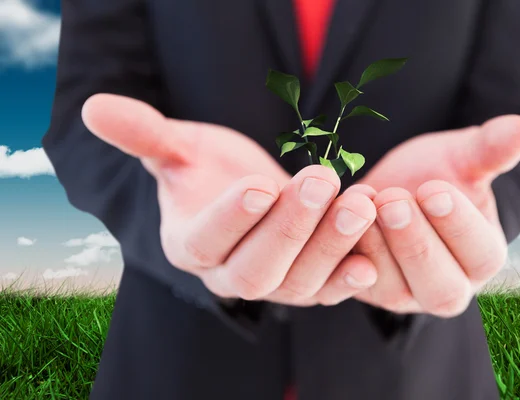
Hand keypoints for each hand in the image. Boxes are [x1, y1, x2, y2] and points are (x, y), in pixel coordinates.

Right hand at [82, 94, 378, 306]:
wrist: (250, 194)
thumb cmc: (211, 170)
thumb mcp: (181, 148)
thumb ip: (146, 135)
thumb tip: (92, 106)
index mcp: (190, 245)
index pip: (206, 240)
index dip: (229, 218)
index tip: (255, 185)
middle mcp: (229, 276)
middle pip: (257, 267)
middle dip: (291, 226)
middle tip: (321, 179)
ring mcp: (272, 286)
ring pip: (299, 282)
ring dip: (331, 245)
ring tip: (359, 201)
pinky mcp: (308, 286)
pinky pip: (329, 290)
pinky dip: (349, 277)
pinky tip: (371, 258)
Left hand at [351, 115, 519, 316]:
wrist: (388, 188)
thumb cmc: (432, 175)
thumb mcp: (458, 158)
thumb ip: (487, 150)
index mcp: (480, 257)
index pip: (481, 255)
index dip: (458, 225)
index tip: (434, 190)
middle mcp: (447, 286)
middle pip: (441, 287)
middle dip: (416, 243)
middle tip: (393, 201)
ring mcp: (405, 294)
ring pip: (396, 291)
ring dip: (379, 248)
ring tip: (367, 205)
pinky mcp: (367, 291)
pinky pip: (355, 285)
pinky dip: (348, 255)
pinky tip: (339, 220)